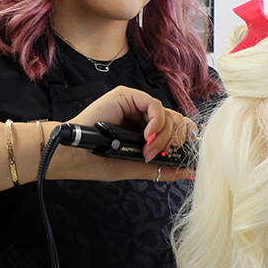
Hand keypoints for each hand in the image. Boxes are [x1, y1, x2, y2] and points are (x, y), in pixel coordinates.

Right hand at [46, 86, 197, 181]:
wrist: (77, 156)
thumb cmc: (100, 161)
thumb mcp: (138, 166)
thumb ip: (164, 168)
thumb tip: (190, 172)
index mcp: (146, 129)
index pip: (177, 127)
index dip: (184, 138)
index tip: (181, 154)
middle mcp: (142, 115)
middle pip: (176, 120)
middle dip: (174, 140)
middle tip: (159, 155)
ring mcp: (135, 104)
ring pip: (167, 114)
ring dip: (163, 136)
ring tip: (147, 151)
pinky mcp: (127, 96)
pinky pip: (154, 104)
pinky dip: (156, 122)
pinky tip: (147, 136)